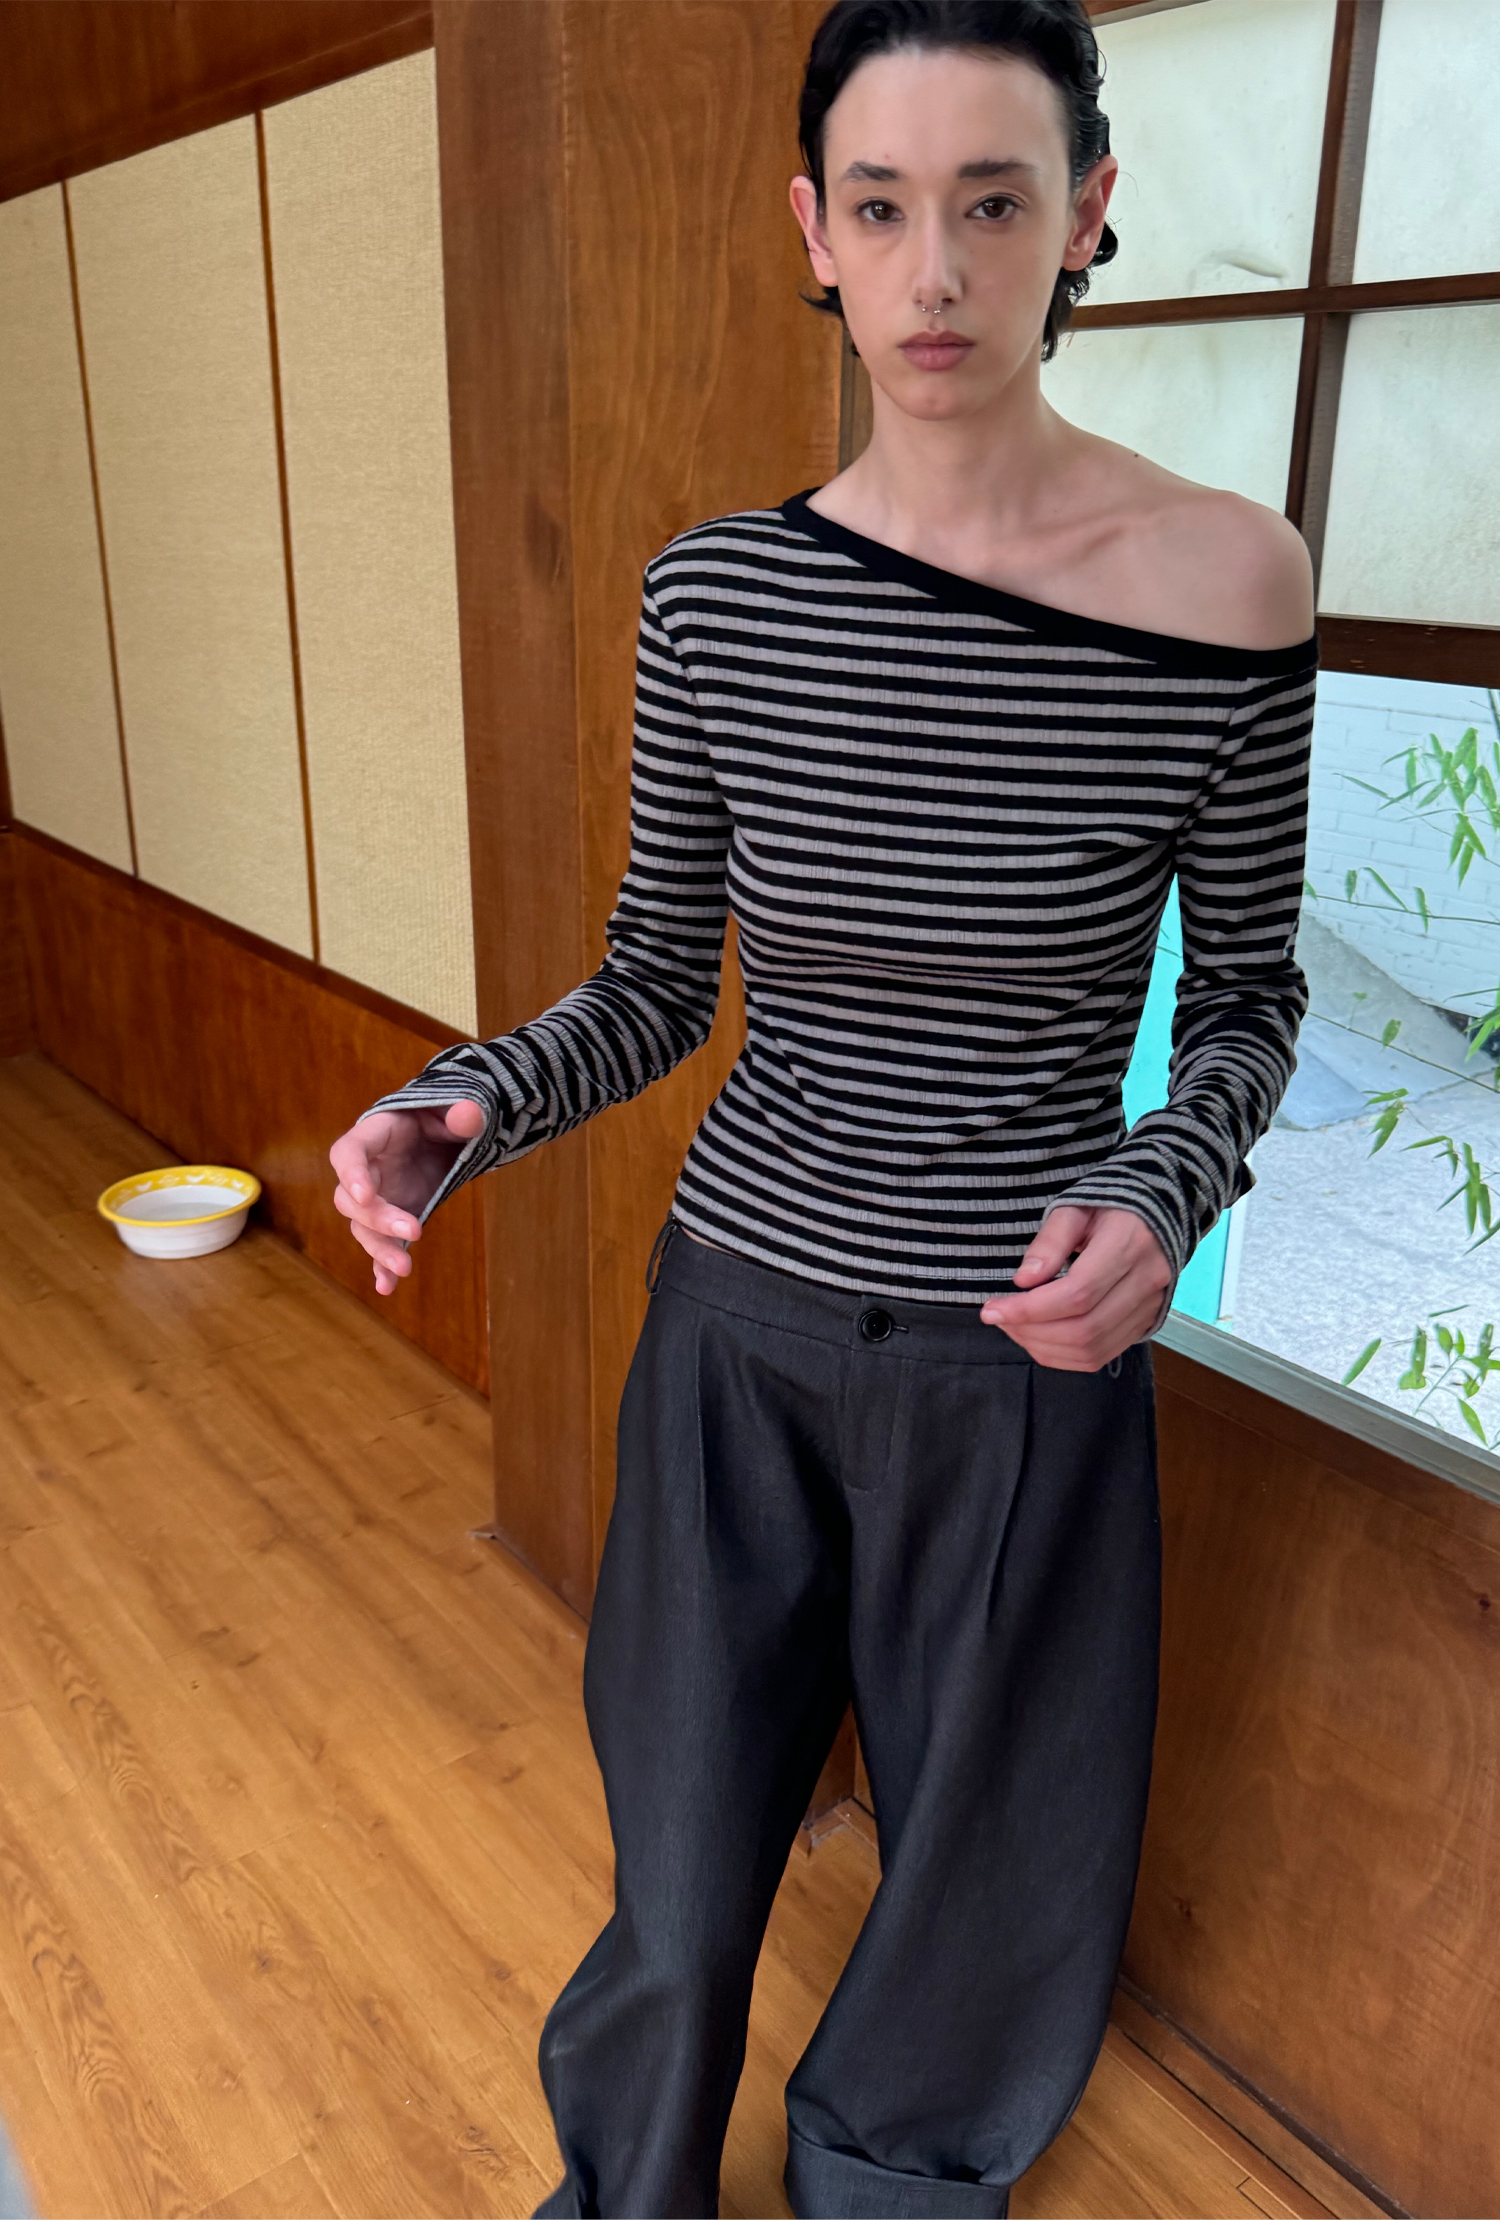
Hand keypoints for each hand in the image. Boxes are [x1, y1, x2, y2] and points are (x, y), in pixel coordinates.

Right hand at [329, 1100, 485, 1295]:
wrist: (445, 1135)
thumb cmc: (443, 1116)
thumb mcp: (454, 1110)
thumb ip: (462, 1113)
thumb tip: (469, 1115)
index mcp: (375, 1134)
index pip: (348, 1152)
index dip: (351, 1174)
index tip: (366, 1195)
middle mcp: (367, 1169)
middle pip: (350, 1199)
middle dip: (377, 1219)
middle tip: (414, 1231)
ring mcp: (377, 1198)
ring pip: (362, 1228)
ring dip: (379, 1249)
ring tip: (405, 1268)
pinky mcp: (390, 1220)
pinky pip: (380, 1245)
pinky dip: (381, 1266)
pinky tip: (388, 1287)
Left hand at [980, 1205, 1170, 1371]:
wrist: (1156, 1214)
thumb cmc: (1108, 1207)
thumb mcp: (1074, 1208)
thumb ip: (1049, 1242)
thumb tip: (1024, 1281)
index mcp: (1129, 1244)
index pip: (1077, 1294)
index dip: (1030, 1309)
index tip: (992, 1309)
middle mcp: (1147, 1282)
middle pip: (1084, 1328)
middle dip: (1031, 1331)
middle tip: (999, 1317)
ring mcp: (1150, 1308)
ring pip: (1092, 1350)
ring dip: (1044, 1347)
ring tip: (1015, 1327)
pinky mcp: (1144, 1324)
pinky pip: (1101, 1357)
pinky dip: (1063, 1357)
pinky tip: (1039, 1339)